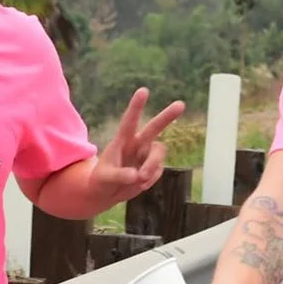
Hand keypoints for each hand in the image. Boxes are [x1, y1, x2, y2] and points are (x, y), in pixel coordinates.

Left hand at [90, 88, 185, 206]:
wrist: (107, 193)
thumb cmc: (101, 180)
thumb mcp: (104, 179)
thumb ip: (119, 175)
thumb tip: (137, 175)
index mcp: (122, 140)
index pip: (129, 121)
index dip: (136, 106)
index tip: (143, 90)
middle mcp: (137, 144)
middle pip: (155, 127)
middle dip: (167, 117)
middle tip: (181, 104)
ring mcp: (146, 155)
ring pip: (159, 153)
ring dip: (152, 165)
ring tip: (140, 179)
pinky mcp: (153, 168)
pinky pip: (158, 171)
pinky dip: (150, 180)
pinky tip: (139, 185)